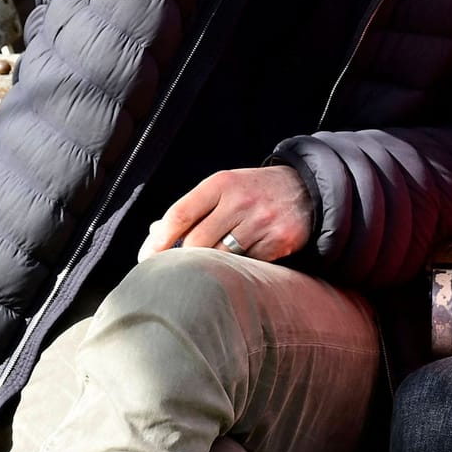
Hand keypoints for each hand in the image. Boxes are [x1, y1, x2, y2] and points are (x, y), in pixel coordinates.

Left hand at [138, 165, 311, 262]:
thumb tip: (154, 233)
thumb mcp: (224, 188)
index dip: (158, 240)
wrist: (306, 189)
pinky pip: (247, 265)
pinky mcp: (279, 241)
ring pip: (220, 257)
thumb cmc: (254, 191)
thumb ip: (193, 208)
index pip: (180, 214)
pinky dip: (240, 267)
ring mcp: (261, 222)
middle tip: (178, 267)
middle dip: (184, 257)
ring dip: (212, 265)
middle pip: (196, 242)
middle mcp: (240, 201)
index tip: (146, 257)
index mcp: (221, 184)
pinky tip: (241, 261)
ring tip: (211, 265)